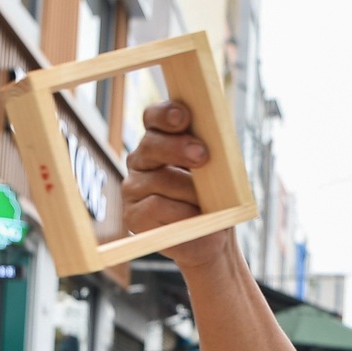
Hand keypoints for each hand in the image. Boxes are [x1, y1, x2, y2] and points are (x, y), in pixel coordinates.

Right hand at [124, 101, 233, 269]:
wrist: (212, 236)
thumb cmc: (216, 198)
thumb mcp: (219, 170)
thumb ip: (210, 152)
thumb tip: (208, 145)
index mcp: (160, 140)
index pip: (154, 118)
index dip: (166, 114)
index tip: (183, 116)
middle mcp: (141, 160)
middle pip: (152, 145)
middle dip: (178, 148)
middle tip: (202, 155)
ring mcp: (132, 188)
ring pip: (158, 180)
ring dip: (189, 191)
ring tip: (208, 205)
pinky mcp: (132, 216)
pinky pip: (155, 208)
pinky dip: (181, 215)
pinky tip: (195, 221)